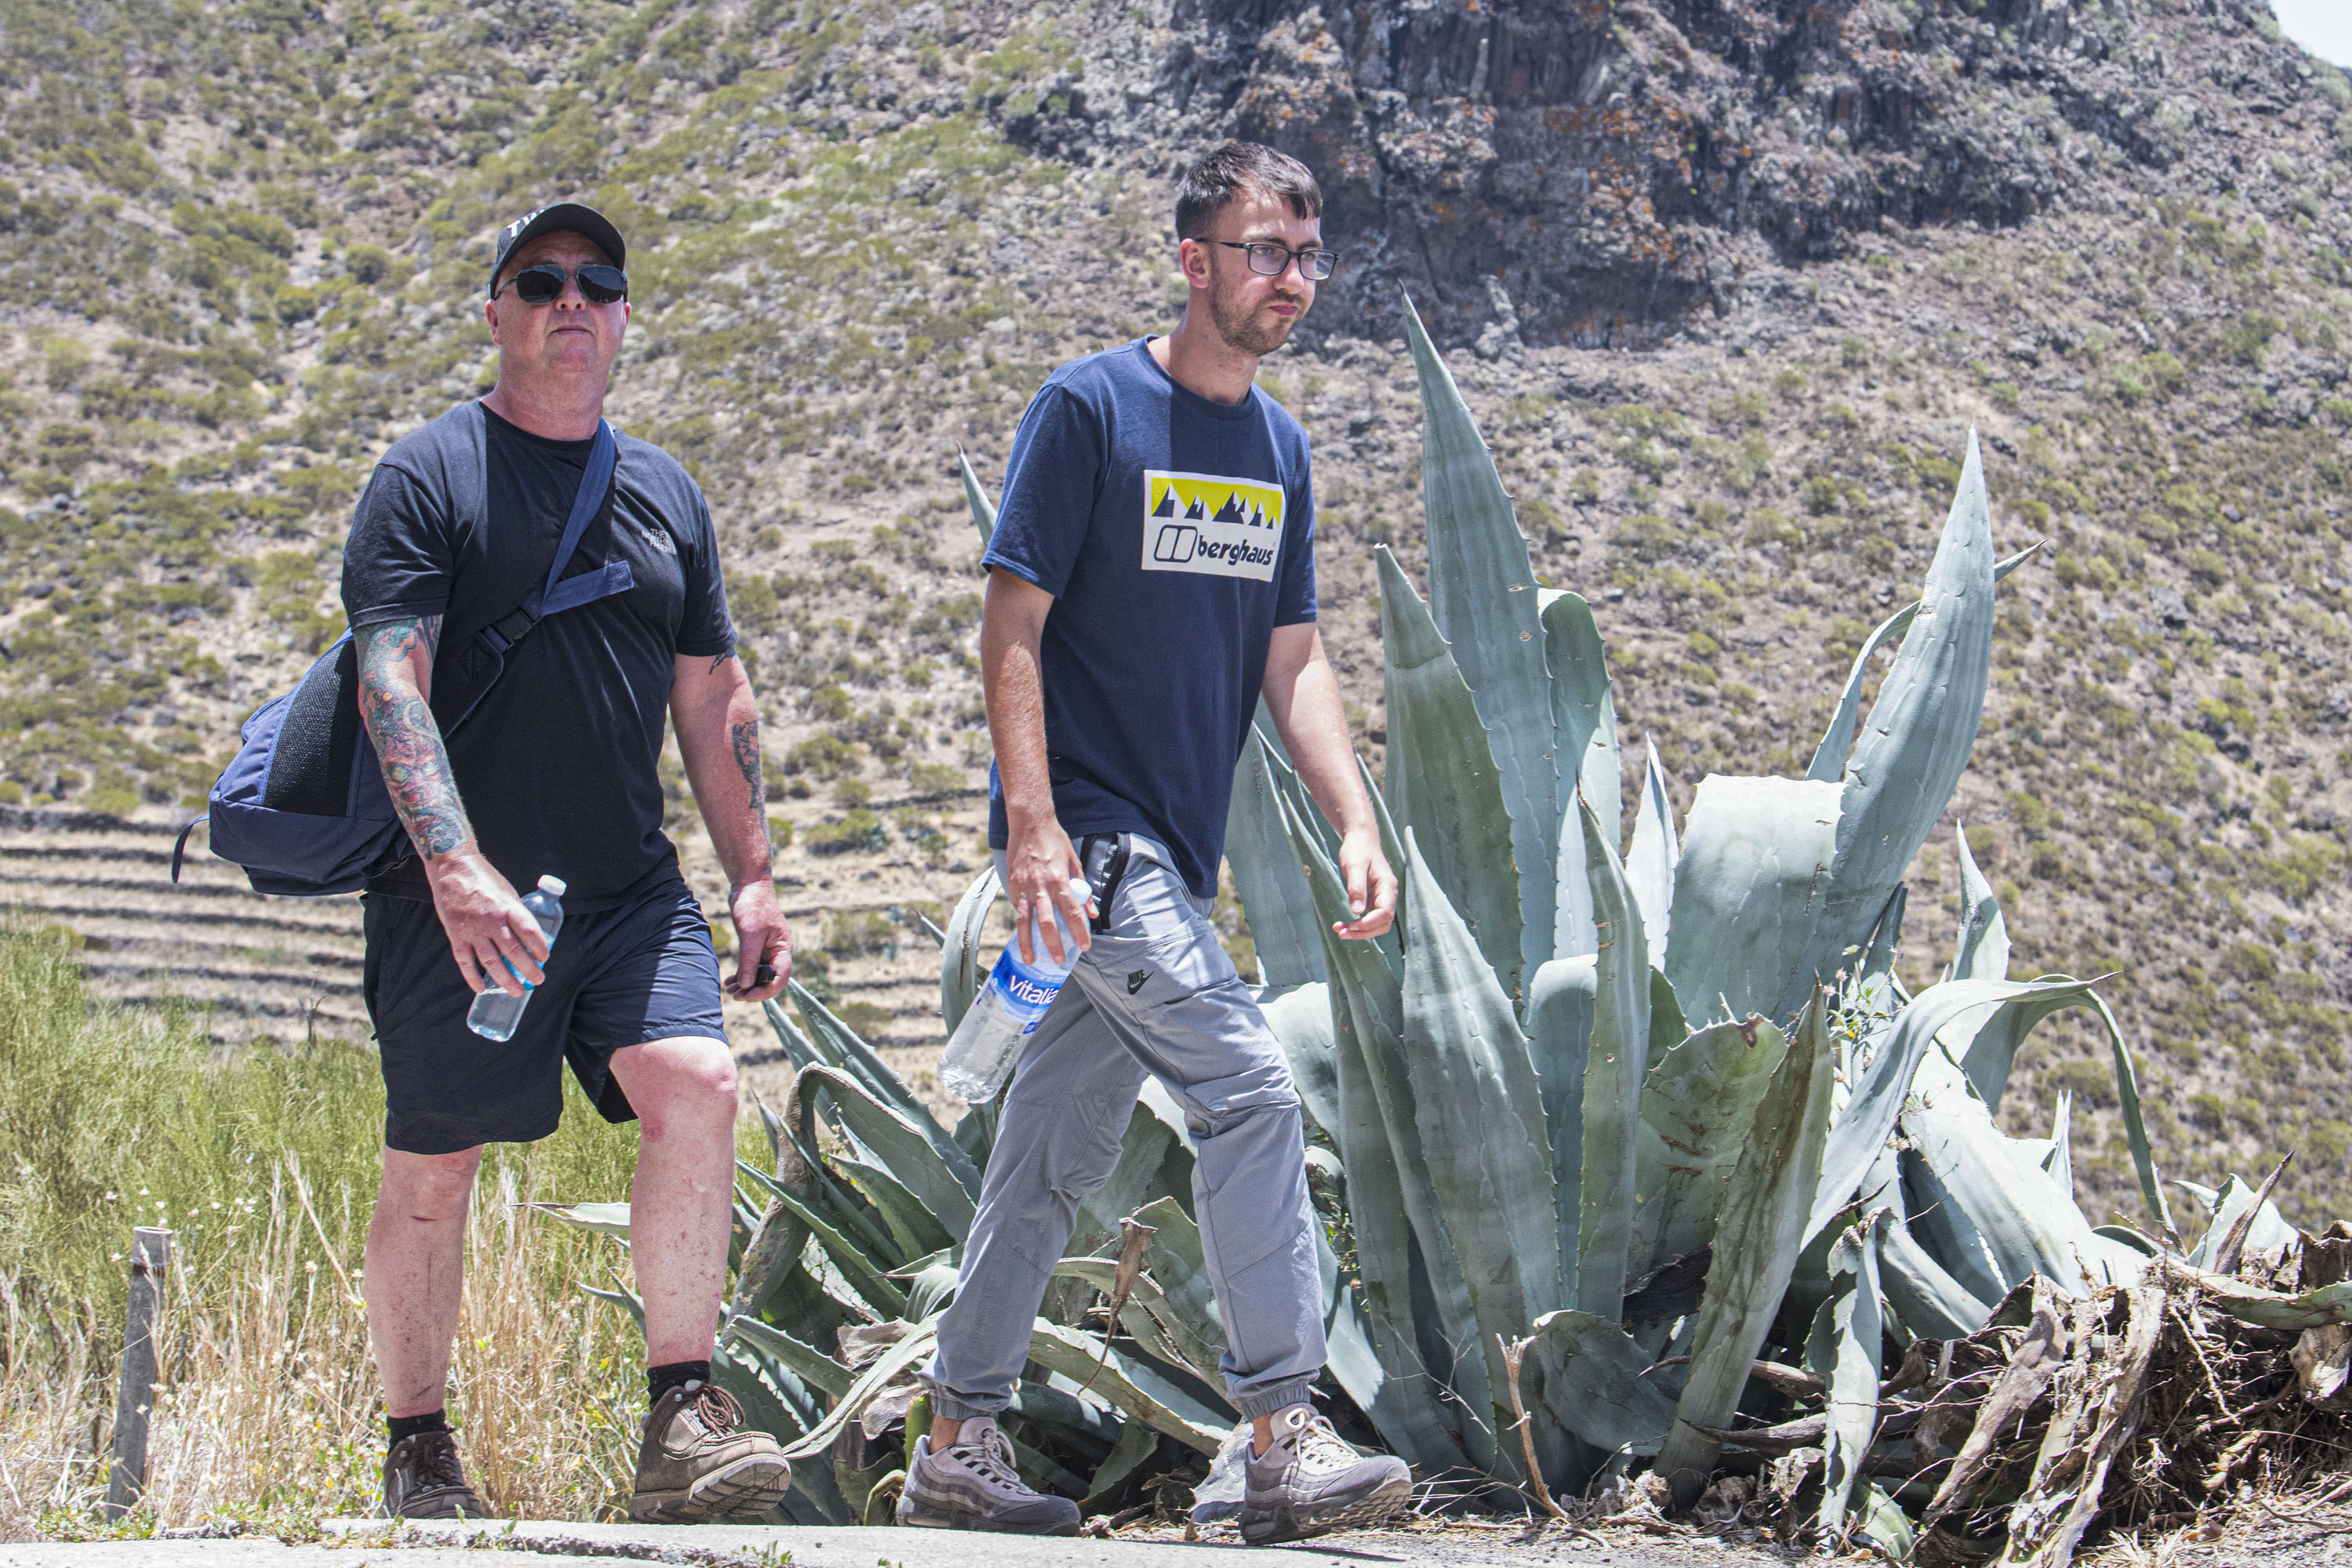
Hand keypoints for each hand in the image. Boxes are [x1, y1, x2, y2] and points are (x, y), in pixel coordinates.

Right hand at [424, 849, 548, 995]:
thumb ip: (516, 913)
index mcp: (507, 906)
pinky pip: (465, 961)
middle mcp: (491, 920)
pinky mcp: (455, 935)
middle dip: (527, 969)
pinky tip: (481, 988)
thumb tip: (528, 938)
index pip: (529, 931)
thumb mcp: (508, 892)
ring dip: (505, 979)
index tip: (544, 958)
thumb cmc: (484, 879)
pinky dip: (472, 977)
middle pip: (513, 951)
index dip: (539, 947)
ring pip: (491, 961)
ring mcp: (472, 929)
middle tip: (537, 980)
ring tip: (515, 991)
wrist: (453, 867)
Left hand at [725, 879, 791, 1001]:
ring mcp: (767, 949)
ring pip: (759, 974)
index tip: (748, 995)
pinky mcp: (756, 946)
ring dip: (746, 984)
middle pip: (770, 979)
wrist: (748, 885)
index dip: (766, 991)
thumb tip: (746, 985)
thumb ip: (749, 960)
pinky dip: (742, 974)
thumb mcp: (750, 935)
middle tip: (735, 995)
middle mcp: (777, 951)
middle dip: (753, 990)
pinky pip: (751, 966)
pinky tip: (729, 980)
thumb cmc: (754, 906)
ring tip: (729, 990)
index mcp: (783, 948)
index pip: (780, 978)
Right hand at [1003, 811, 1094, 965]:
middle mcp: (1041, 886)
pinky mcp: (1012, 884)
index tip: (1084, 946)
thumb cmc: (1055, 840)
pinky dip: (1021, 924)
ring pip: (1024, 921)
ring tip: (1031, 959)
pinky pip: (1017, 909)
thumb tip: (1092, 913)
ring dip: (1027, 943)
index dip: (1079, 931)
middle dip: (1053, 944)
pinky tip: (1024, 937)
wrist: (1029, 822)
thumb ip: (1083, 888)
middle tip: (1059, 960)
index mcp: (1060, 880)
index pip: (1072, 912)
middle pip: (1047, 923)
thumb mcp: (1074, 861)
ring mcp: (1024, 887)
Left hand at [1332, 827, 1396, 940]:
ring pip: (1377, 924)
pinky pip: (1370, 918)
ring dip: (1361, 931)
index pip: (1385, 913)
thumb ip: (1356, 888)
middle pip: (1383, 923)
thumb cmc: (1358, 850)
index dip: (1369, 923)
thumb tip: (1357, 912)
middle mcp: (1388, 894)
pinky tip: (1343, 925)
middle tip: (1341, 933)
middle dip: (1364, 932)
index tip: (1351, 926)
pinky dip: (1358, 925)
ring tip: (1340, 931)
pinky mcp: (1373, 900)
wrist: (1361, 840)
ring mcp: (1382, 898)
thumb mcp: (1354, 866)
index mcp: (1388, 886)